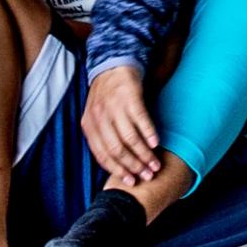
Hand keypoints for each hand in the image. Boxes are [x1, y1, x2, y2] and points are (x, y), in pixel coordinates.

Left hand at [82, 63, 160, 193]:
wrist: (113, 65)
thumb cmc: (106, 96)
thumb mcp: (96, 117)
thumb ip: (101, 137)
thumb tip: (116, 165)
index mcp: (89, 125)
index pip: (102, 155)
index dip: (117, 170)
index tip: (131, 181)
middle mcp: (100, 117)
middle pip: (117, 150)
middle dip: (133, 166)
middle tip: (147, 176)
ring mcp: (114, 107)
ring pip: (130, 138)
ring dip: (144, 154)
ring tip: (155, 164)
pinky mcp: (130, 97)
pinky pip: (140, 120)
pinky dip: (149, 134)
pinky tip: (156, 144)